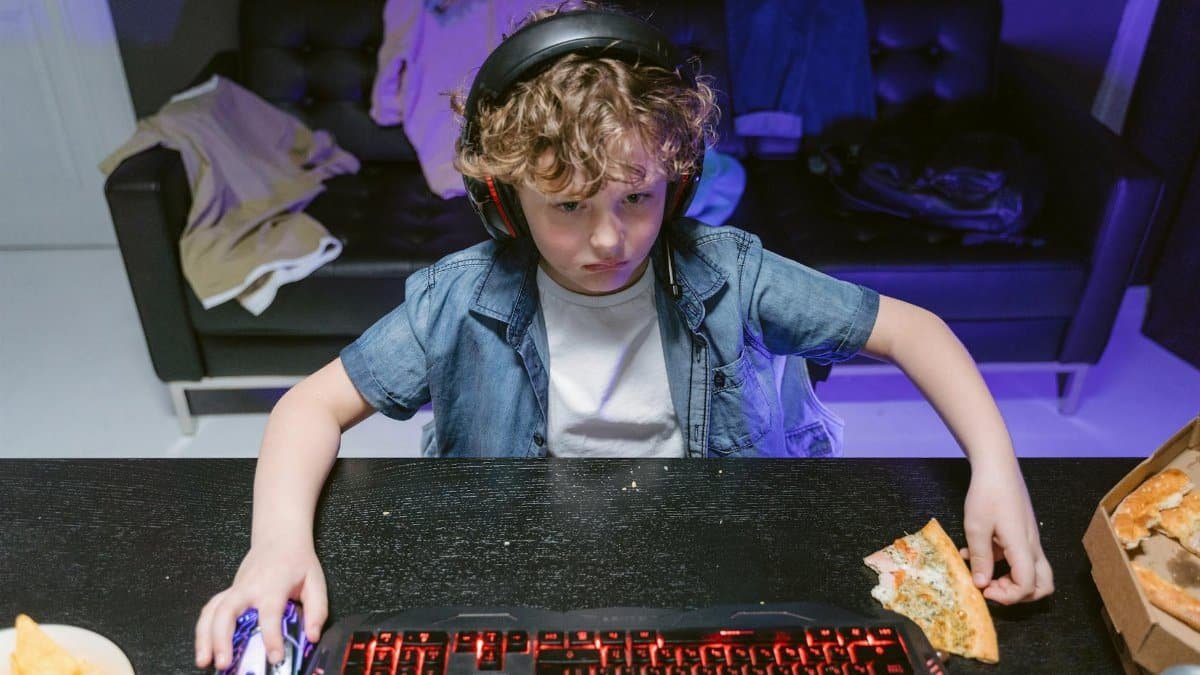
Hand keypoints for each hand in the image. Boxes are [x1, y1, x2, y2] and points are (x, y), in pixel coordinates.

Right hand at [194, 541, 327, 669]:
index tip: (274, 658)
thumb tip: (312, 638)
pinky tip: (203, 648)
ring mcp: (235, 589)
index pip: (270, 613)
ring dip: (205, 637)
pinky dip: (202, 628)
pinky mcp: (228, 592)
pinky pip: (210, 609)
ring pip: (212, 611)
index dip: (271, 637)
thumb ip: (317, 611)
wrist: (280, 538)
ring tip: (203, 662)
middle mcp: (249, 587)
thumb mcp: (316, 582)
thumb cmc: (298, 562)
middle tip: (222, 664)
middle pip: (228, 611)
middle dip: (222, 639)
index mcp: (273, 585)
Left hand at [960, 458, 1053, 603]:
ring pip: (1031, 572)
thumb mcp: (976, 526)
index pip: (1028, 585)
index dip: (1008, 596)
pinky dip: (1000, 563)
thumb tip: (982, 585)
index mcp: (1023, 546)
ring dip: (1008, 579)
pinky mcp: (1021, 533)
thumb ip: (980, 558)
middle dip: (1020, 595)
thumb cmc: (987, 493)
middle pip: (1043, 584)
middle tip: (993, 588)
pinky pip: (1018, 557)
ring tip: (980, 573)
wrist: (997, 466)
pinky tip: (972, 553)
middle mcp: (1032, 546)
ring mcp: (1028, 540)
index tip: (985, 590)